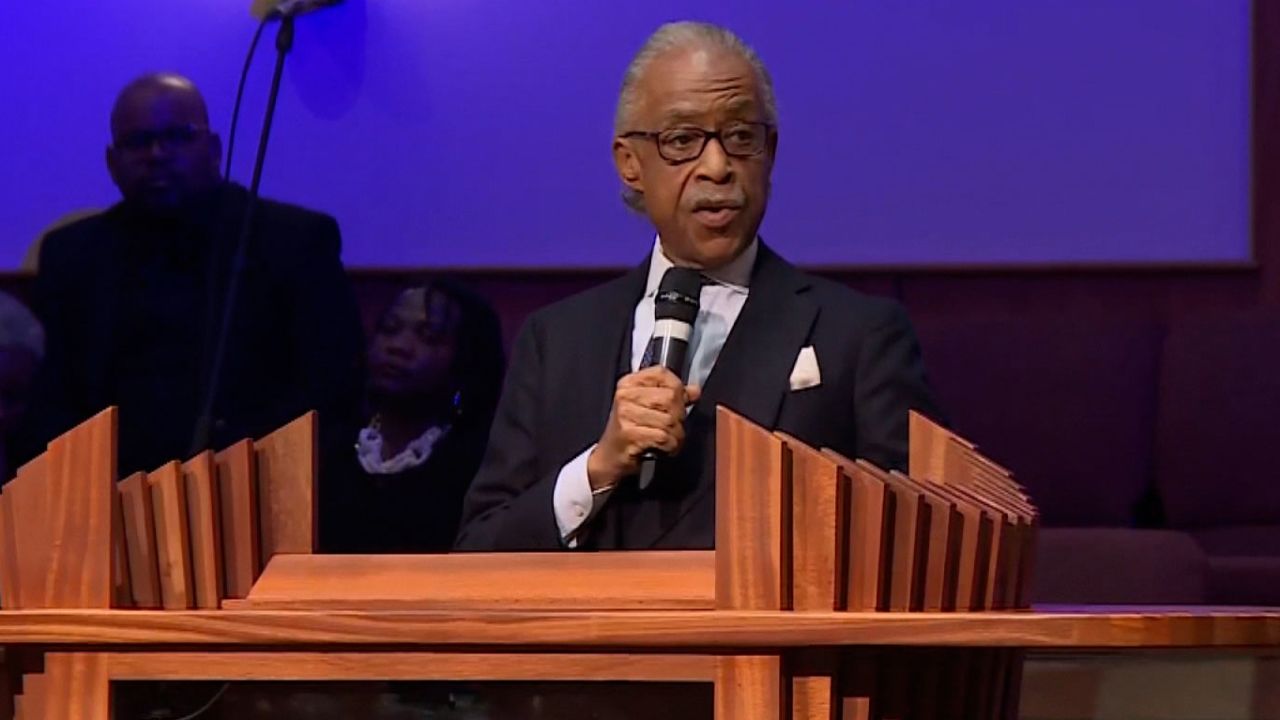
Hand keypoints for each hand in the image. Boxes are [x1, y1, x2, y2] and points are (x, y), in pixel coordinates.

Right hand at [586, 367, 700, 491]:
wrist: (609, 457)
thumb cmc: (631, 431)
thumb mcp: (648, 407)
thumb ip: (673, 396)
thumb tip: (695, 391)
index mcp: (630, 383)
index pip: (662, 373)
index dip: (677, 388)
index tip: (677, 402)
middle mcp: (625, 395)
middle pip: (670, 397)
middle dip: (679, 415)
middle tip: (673, 426)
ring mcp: (625, 414)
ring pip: (670, 419)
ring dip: (677, 435)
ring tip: (669, 440)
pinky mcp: (629, 434)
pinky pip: (664, 437)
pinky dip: (671, 446)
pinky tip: (665, 448)